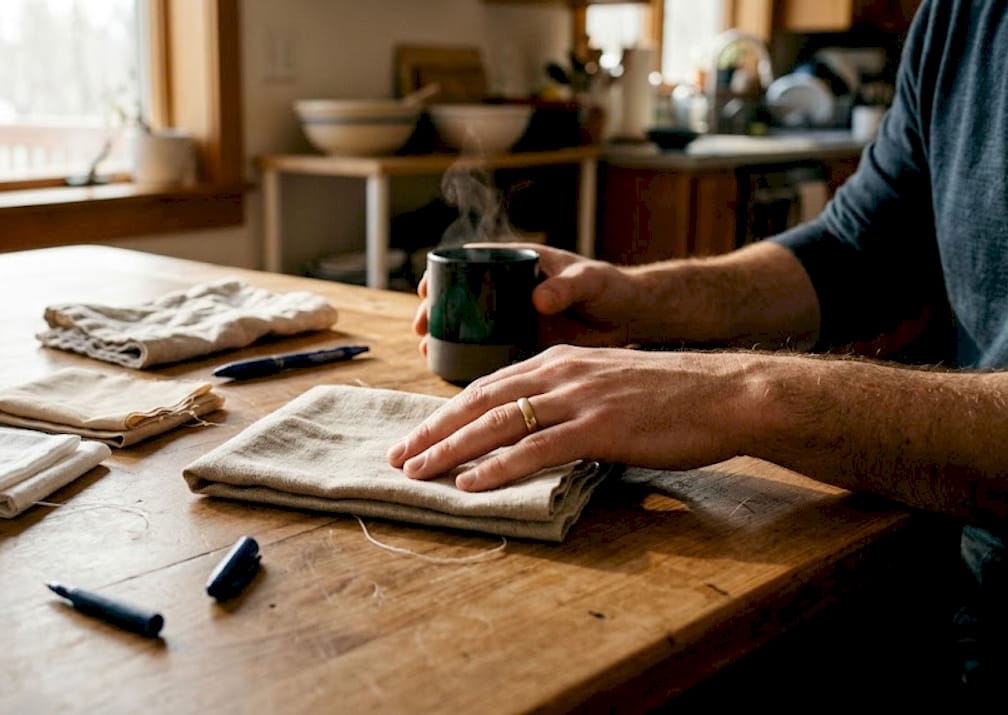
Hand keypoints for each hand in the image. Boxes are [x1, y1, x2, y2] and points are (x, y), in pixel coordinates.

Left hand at [386, 345, 759, 490]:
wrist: (728, 393)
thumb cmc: (673, 396)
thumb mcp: (607, 385)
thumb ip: (567, 401)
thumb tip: (534, 431)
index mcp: (559, 361)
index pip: (487, 386)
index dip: (447, 413)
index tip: (417, 436)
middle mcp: (560, 373)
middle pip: (478, 400)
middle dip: (432, 430)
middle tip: (399, 457)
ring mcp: (578, 398)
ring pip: (497, 422)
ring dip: (451, 449)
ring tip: (419, 472)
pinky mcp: (598, 427)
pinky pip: (535, 448)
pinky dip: (497, 466)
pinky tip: (470, 483)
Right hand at [410, 243, 644, 356]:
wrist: (632, 321)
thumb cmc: (612, 289)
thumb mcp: (590, 281)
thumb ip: (567, 287)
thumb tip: (538, 298)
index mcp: (520, 264)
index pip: (472, 261)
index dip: (442, 272)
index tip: (425, 288)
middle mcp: (510, 292)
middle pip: (461, 297)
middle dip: (435, 310)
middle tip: (420, 326)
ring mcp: (513, 320)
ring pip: (469, 326)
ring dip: (446, 337)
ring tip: (427, 350)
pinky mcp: (522, 347)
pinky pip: (488, 352)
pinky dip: (469, 360)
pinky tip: (451, 372)